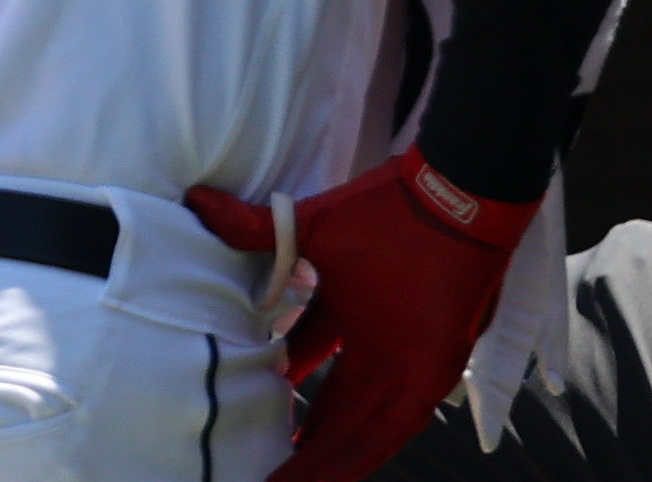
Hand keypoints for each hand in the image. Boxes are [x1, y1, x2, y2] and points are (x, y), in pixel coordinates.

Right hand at [188, 148, 541, 481]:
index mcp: (348, 312)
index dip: (274, 388)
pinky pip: (387, 434)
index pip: (303, 362)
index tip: (240, 409)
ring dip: (319, 461)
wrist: (454, 197)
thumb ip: (255, 229)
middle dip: (297, 442)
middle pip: (328, 408)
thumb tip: (197, 202)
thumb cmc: (390, 209)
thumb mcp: (311, 227)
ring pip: (352, 430)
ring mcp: (399, 367)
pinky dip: (356, 461)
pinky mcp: (425, 380)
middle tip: (257, 468)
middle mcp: (373, 346)